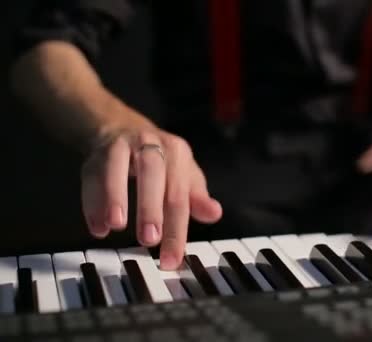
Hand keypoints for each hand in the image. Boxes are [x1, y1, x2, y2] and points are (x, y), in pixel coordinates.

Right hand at [81, 128, 222, 268]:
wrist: (124, 129)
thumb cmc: (162, 162)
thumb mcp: (184, 175)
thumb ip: (196, 197)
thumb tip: (214, 213)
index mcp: (176, 152)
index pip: (179, 193)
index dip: (177, 228)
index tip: (172, 258)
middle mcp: (150, 144)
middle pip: (152, 173)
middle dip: (150, 207)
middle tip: (149, 239)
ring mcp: (121, 146)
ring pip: (116, 167)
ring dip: (115, 196)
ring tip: (117, 225)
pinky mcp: (96, 154)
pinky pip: (92, 177)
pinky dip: (92, 202)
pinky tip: (98, 228)